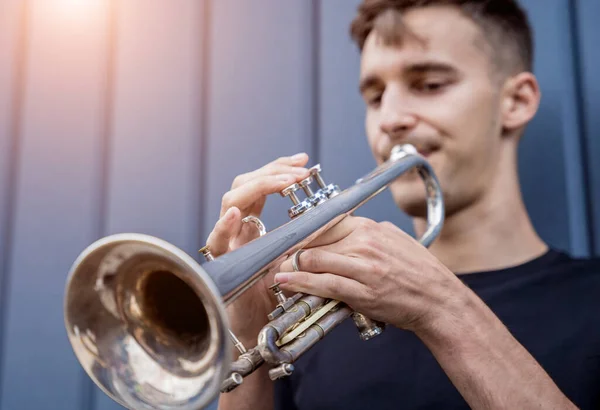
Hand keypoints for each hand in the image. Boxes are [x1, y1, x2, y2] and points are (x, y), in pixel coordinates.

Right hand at [205, 153, 310, 342]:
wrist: (259, 328)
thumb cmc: (275, 294)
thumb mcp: (293, 256)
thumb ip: (302, 234)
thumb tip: (327, 211)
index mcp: (254, 223)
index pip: (261, 184)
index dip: (279, 168)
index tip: (304, 161)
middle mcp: (238, 227)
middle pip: (245, 185)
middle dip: (272, 171)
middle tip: (299, 170)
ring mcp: (228, 242)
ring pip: (231, 201)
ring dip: (258, 187)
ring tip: (285, 182)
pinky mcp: (222, 264)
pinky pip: (216, 240)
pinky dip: (224, 225)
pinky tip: (236, 214)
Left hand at [276, 216, 467, 332]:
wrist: (438, 299)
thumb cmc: (418, 271)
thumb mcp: (394, 239)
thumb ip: (368, 233)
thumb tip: (345, 229)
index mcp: (370, 227)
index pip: (325, 223)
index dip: (302, 233)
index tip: (290, 240)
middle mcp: (364, 242)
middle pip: (315, 241)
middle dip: (292, 251)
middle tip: (277, 258)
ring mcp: (363, 267)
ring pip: (315, 261)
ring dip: (291, 267)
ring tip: (278, 272)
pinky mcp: (362, 290)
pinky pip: (324, 284)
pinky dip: (301, 283)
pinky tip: (287, 283)